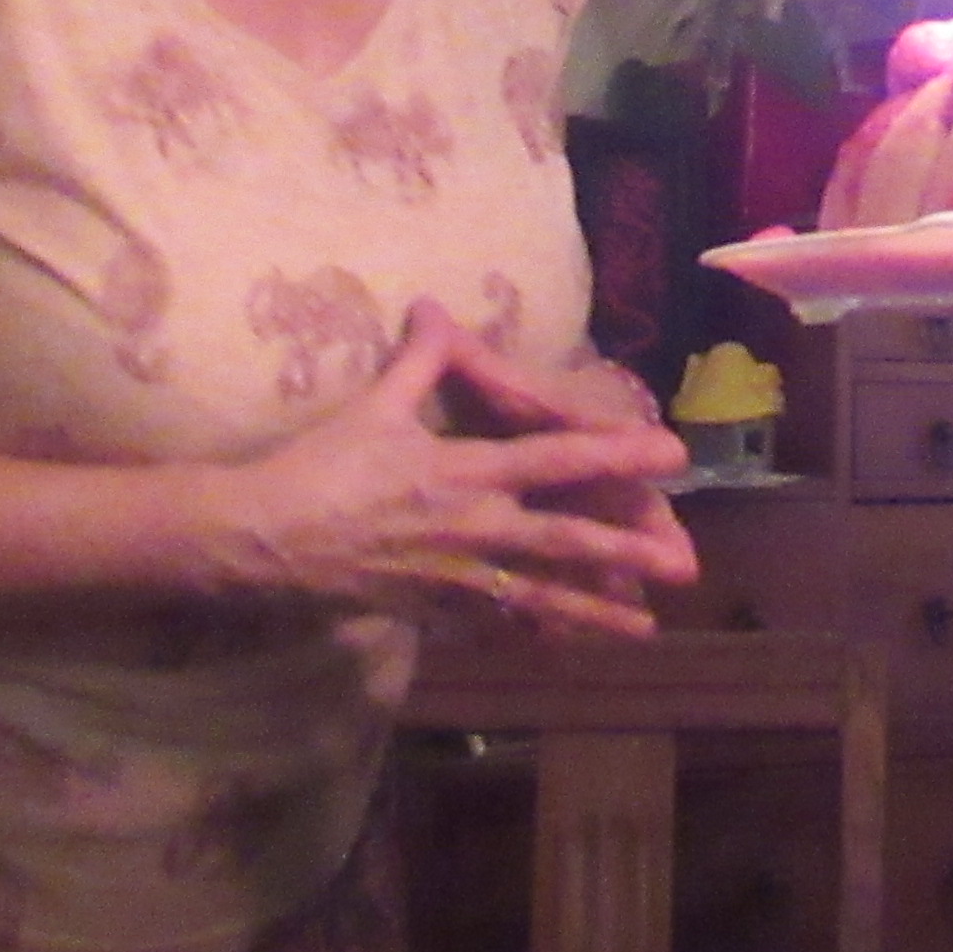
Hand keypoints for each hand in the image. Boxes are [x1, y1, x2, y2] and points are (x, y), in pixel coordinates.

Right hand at [194, 306, 693, 634]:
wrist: (266, 540)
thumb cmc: (322, 467)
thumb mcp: (375, 405)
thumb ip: (420, 359)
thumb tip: (433, 306)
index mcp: (465, 472)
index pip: (557, 459)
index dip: (617, 455)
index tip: (669, 454)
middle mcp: (473, 530)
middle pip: (566, 543)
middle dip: (629, 553)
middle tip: (686, 564)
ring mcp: (458, 580)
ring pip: (540, 599)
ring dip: (597, 613)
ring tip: (647, 630)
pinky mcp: (436, 612)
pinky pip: (496, 627)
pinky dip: (535, 636)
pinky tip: (568, 645)